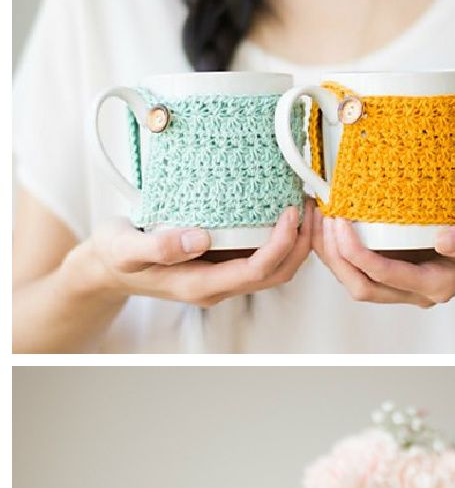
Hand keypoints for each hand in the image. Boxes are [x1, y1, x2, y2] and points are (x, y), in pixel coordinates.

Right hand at [70, 202, 312, 307]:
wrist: (106, 267)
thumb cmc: (115, 255)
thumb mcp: (126, 249)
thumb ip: (159, 246)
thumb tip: (199, 237)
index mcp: (201, 285)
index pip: (257, 271)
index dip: (282, 245)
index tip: (292, 212)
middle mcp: (219, 284)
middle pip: (277, 273)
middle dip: (303, 244)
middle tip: (314, 205)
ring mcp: (223, 274)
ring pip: (275, 267)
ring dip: (297, 240)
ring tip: (307, 203)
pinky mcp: (222, 261)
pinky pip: (261, 254)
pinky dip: (280, 235)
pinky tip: (283, 205)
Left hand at [312, 200, 454, 305]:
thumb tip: (445, 240)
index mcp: (437, 284)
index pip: (386, 276)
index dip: (358, 253)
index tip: (342, 223)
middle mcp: (414, 291)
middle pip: (361, 286)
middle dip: (335, 256)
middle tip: (324, 218)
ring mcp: (401, 285)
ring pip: (353, 281)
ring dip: (331, 254)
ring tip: (319, 217)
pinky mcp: (391, 271)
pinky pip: (357, 268)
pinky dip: (338, 249)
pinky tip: (330, 222)